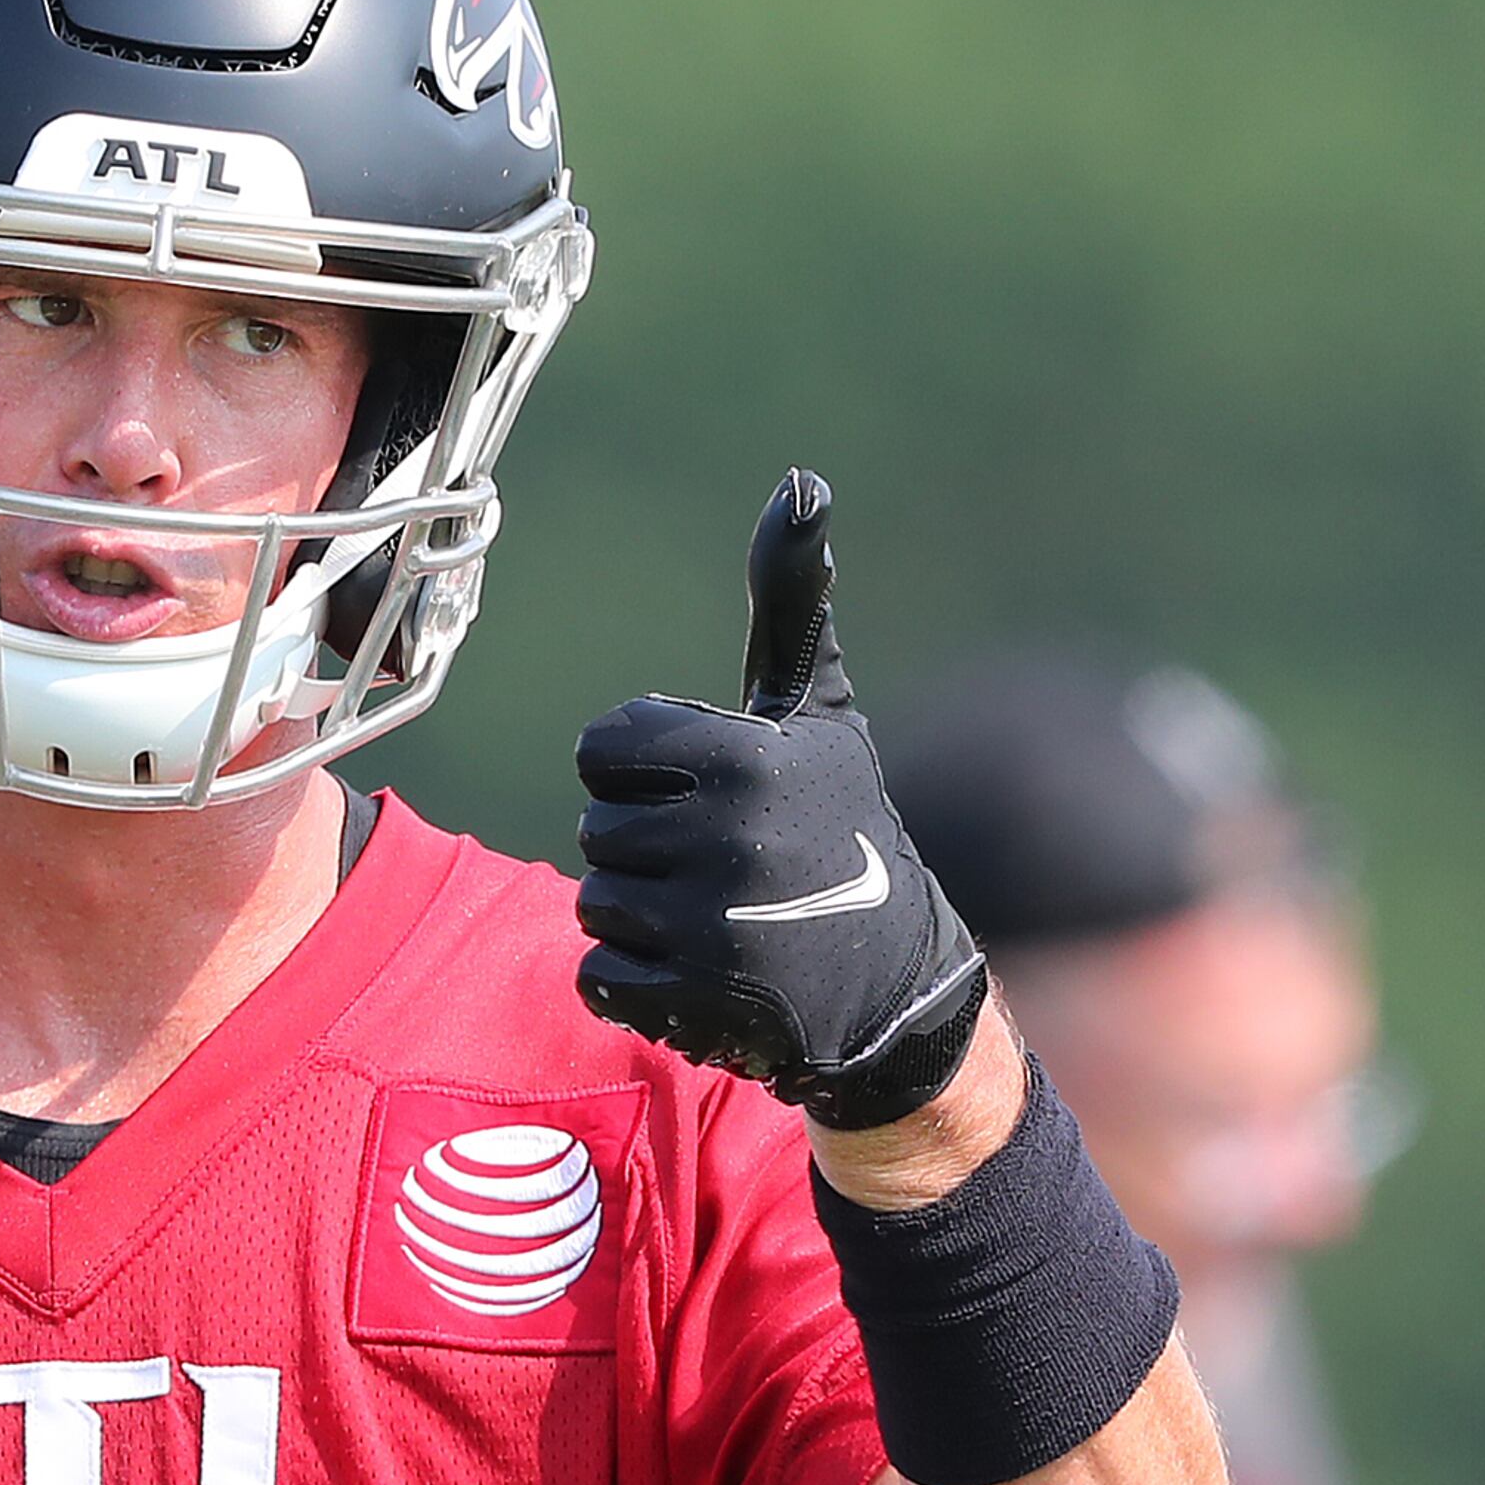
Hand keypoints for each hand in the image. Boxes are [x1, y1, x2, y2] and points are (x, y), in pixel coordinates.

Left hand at [573, 470, 987, 1129]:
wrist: (892, 984)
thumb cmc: (842, 830)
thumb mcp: (817, 716)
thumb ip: (790, 604)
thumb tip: (799, 483)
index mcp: (745, 758)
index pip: (602, 750)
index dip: (642, 772)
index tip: (704, 795)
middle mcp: (728, 838)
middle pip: (596, 828)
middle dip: (646, 847)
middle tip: (720, 865)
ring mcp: (709, 926)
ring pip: (592, 902)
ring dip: (641, 915)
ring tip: (716, 918)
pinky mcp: (692, 1001)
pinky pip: (598, 975)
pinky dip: (638, 980)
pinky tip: (701, 970)